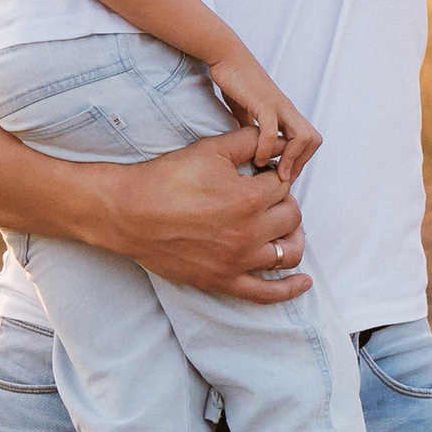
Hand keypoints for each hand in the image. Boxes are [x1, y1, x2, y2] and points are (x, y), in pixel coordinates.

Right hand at [80, 129, 311, 302]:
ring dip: (291, 238)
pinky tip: (303, 281)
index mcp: (248, 199)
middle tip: (265, 197)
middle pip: (291, 217)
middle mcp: (248, 233)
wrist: (128, 213)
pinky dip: (289, 289)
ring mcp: (237, 261)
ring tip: (284, 229)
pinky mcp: (223, 281)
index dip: (274, 176)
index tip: (261, 175)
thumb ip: (249, 141)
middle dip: (282, 203)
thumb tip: (276, 138)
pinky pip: (266, 294)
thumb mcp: (210, 150)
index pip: (283, 185)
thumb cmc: (166, 178)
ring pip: (287, 253)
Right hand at [208, 49, 322, 182]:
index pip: (310, 140)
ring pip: (302, 136)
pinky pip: (272, 129)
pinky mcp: (263, 103)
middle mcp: (287, 109)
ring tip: (275, 173)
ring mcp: (277, 105)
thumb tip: (252, 148)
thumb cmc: (236, 82)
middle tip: (284, 178)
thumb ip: (253, 130)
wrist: (226, 57)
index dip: (301, 160)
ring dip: (291, 159)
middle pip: (314, 139)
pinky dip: (268, 148)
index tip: (284, 174)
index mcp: (285, 112)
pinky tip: (258, 158)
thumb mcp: (246, 112)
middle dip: (301, 163)